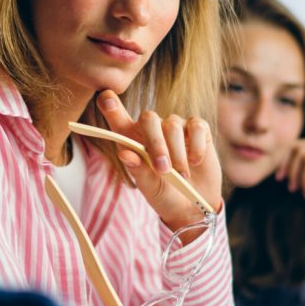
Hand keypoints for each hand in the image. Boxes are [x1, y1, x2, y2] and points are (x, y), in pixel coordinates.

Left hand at [94, 90, 222, 233]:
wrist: (193, 206)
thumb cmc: (164, 194)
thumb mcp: (148, 187)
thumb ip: (138, 170)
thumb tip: (124, 153)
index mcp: (132, 139)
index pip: (117, 116)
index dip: (111, 105)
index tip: (106, 99)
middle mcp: (153, 128)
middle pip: (149, 118)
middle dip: (155, 143)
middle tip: (163, 169)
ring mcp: (176, 126)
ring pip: (172, 126)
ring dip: (176, 153)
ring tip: (181, 176)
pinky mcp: (198, 129)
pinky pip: (197, 127)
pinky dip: (195, 147)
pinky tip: (195, 162)